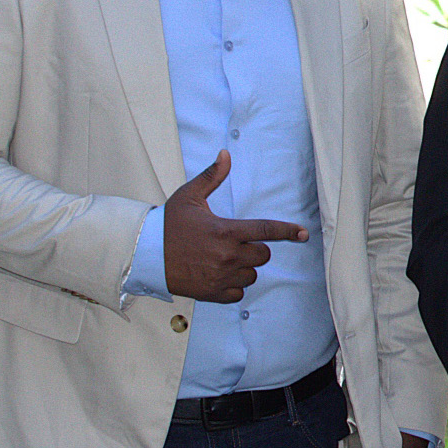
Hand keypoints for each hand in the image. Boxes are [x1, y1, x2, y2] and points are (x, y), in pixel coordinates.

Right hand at [163, 150, 306, 302]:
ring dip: (243, 268)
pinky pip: (238, 292)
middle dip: (254, 249)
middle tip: (233, 244)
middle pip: (263, 255)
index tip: (303, 234)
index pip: (266, 230)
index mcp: (226, 231)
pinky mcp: (214, 293)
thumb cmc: (168, 225)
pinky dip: (233, 286)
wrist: (144, 255)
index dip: (288, 231)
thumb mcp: (189, 197)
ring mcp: (221, 276)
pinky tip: (218, 275)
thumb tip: (225, 154)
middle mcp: (228, 255)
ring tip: (221, 260)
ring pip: (252, 274)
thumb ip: (211, 177)